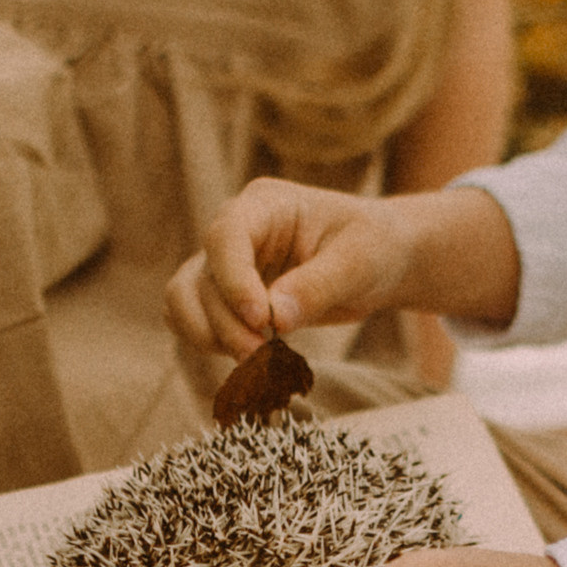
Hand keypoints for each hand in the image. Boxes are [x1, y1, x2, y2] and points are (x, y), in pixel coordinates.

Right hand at [165, 180, 520, 359]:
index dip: (234, 280)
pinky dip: (212, 345)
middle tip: (262, 356)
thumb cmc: (375, 246)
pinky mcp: (227, 297)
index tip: (261, 320)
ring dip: (210, 337)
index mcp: (265, 205)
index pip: (225, 237)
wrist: (382, 260)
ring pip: (183, 301)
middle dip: (225, 323)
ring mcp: (226, 265)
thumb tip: (275, 319)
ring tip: (256, 362)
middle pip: (199, 277)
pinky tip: (252, 361)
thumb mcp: (360, 261)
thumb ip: (319, 286)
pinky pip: (195, 321)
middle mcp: (236, 232)